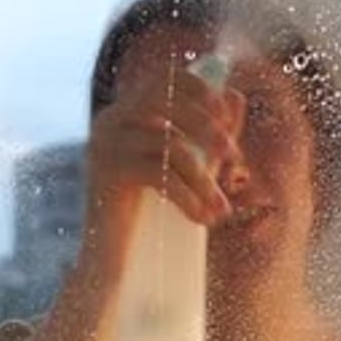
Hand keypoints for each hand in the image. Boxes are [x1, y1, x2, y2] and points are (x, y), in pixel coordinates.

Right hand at [82, 65, 245, 275]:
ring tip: (221, 209)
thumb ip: (211, 134)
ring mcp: (104, 145)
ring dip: (204, 179)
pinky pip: (160, 174)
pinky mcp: (106, 172)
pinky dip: (188, 197)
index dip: (200, 90)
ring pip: (171, 144)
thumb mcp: (189, 169)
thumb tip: (236, 94)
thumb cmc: (150, 216)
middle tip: (233, 156)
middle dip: (206, 125)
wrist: (110, 262)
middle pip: (166, 99)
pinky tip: (203, 220)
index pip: (164, 78)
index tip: (226, 118)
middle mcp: (109, 122)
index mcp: (125, 115)